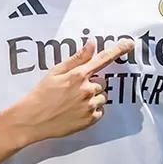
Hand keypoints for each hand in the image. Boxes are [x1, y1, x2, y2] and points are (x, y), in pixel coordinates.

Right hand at [5, 37, 133, 143]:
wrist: (32, 120)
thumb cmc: (41, 94)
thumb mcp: (55, 72)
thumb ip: (76, 58)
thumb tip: (91, 43)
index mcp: (78, 75)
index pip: (103, 59)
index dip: (118, 50)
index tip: (130, 44)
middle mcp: (87, 89)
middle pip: (101, 82)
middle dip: (91, 84)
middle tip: (73, 90)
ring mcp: (90, 105)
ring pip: (102, 97)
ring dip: (93, 98)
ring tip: (73, 102)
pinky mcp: (90, 119)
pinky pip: (100, 111)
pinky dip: (92, 110)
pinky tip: (76, 111)